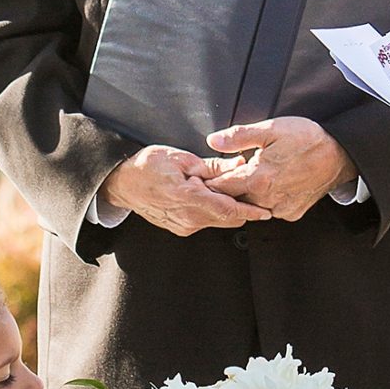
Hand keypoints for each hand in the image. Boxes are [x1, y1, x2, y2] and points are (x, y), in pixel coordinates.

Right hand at [103, 145, 270, 233]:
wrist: (123, 184)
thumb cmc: (148, 166)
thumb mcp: (182, 158)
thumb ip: (213, 166)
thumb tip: (238, 164)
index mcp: (188, 197)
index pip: (228, 209)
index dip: (250, 212)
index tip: (266, 211)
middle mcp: (188, 217)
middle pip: (227, 219)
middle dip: (243, 209)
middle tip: (254, 194)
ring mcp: (184, 226)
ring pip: (218, 221)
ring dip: (228, 209)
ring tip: (228, 191)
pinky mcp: (181, 229)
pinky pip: (206, 222)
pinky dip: (214, 212)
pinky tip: (212, 198)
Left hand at [204, 114, 351, 221]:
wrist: (339, 154)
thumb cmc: (308, 140)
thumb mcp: (271, 129)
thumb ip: (239, 136)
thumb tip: (214, 141)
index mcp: (258, 179)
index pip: (221, 187)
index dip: (212, 179)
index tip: (207, 174)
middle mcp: (268, 199)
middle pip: (234, 199)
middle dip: (230, 186)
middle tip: (234, 170)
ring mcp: (281, 208)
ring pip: (252, 205)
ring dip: (248, 193)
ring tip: (257, 174)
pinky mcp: (292, 213)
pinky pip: (270, 209)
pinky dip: (266, 199)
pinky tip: (273, 183)